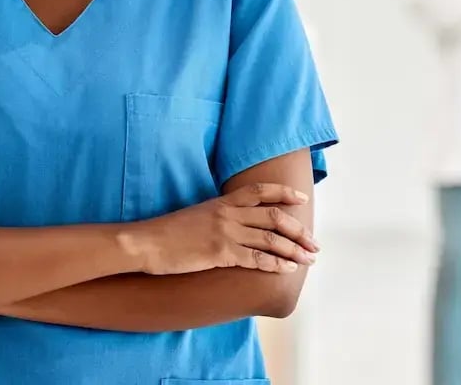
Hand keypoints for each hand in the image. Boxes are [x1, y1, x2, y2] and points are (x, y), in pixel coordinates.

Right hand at [130, 183, 318, 275]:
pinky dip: (275, 263)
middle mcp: (228, 213)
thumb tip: (238, 224)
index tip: (302, 198)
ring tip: (309, 258)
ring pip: (270, 238)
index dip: (284, 193)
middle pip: (274, 216)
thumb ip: (219, 215)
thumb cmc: (168, 233)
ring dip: (294, 249)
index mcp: (222, 202)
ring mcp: (225, 232)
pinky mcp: (220, 253)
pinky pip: (255, 257)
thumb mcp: (197, 215)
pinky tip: (287, 268)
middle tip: (314, 243)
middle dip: (298, 230)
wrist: (146, 243)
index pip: (260, 191)